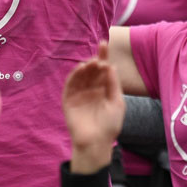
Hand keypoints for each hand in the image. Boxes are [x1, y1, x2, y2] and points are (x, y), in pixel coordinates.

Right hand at [62, 42, 123, 169]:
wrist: (96, 143)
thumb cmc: (110, 125)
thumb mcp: (117, 102)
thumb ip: (113, 84)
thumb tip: (109, 65)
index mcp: (103, 89)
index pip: (103, 69)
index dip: (103, 56)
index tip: (104, 43)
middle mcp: (91, 89)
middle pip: (91, 70)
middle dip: (95, 61)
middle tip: (99, 56)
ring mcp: (79, 94)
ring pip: (81, 75)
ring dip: (85, 67)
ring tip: (92, 62)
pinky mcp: (69, 100)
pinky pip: (70, 85)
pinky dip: (74, 75)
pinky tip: (80, 68)